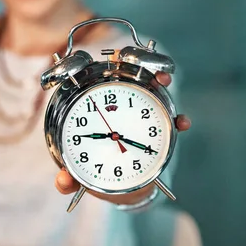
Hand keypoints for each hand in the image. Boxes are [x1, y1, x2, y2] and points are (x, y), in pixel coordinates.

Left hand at [54, 72, 191, 205]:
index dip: (105, 65)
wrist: (113, 186)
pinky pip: (169, 122)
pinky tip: (182, 123)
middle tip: (145, 68)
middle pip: (128, 79)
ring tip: (164, 82)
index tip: (114, 59)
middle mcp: (115, 110)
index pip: (95, 81)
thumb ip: (67, 180)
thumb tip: (63, 182)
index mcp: (91, 113)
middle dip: (139, 68)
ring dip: (160, 84)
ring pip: (150, 94)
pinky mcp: (155, 132)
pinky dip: (178, 120)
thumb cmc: (90, 172)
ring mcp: (136, 118)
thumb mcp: (77, 173)